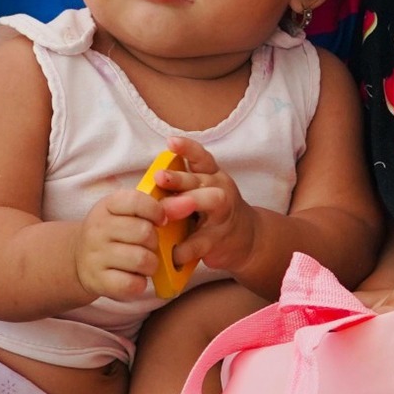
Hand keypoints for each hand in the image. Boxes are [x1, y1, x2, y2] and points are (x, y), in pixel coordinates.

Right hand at [76, 185, 162, 301]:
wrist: (79, 259)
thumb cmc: (116, 232)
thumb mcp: (129, 212)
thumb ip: (159, 206)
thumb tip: (189, 203)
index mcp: (107, 205)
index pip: (137, 201)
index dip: (158, 211)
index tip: (163, 220)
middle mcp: (97, 229)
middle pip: (144, 232)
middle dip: (156, 241)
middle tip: (151, 245)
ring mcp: (96, 256)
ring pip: (142, 260)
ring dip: (152, 263)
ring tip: (146, 262)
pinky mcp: (98, 281)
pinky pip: (132, 284)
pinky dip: (141, 283)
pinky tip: (135, 277)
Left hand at [157, 138, 256, 274]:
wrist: (247, 239)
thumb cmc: (215, 212)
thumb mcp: (203, 192)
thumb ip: (182, 188)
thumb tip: (145, 190)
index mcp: (212, 176)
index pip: (201, 157)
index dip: (187, 148)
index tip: (171, 142)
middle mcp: (220, 190)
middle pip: (201, 179)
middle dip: (180, 177)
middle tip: (159, 177)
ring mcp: (222, 214)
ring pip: (211, 202)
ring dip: (186, 204)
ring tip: (165, 212)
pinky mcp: (219, 239)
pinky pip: (201, 242)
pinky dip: (184, 248)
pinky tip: (171, 252)